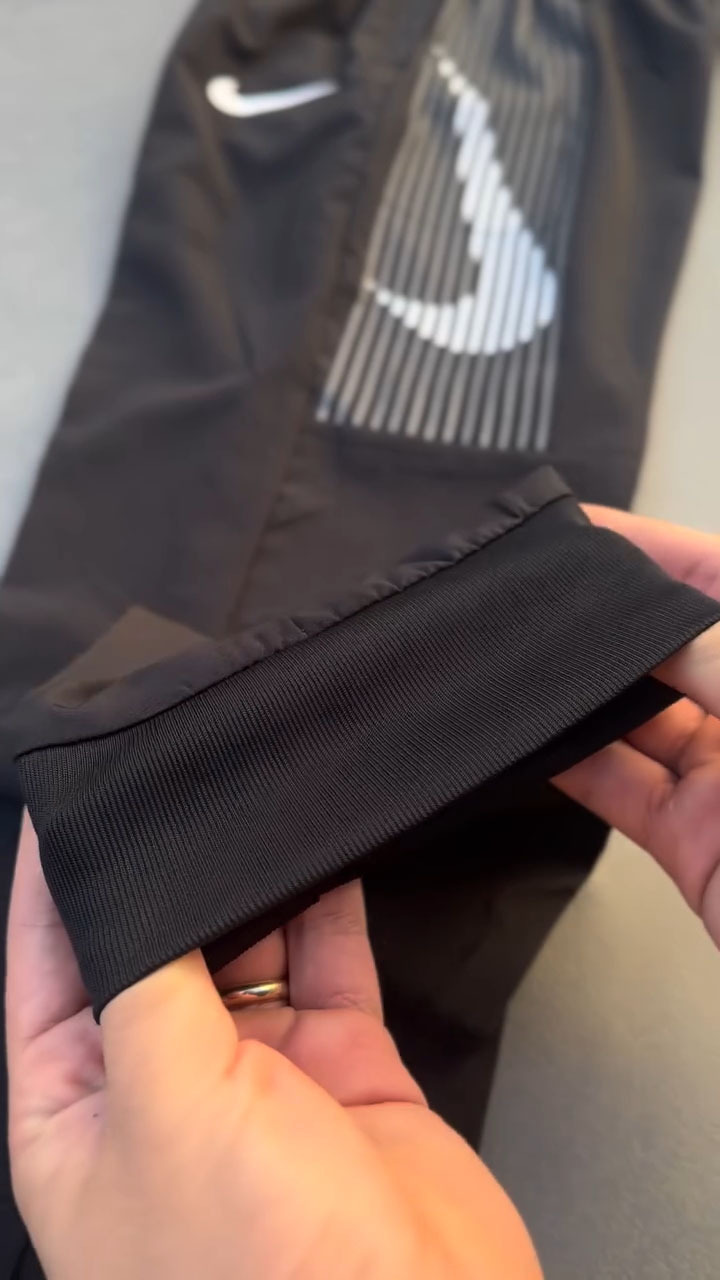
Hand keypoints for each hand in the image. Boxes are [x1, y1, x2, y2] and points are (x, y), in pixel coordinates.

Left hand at [7, 817, 540, 1279]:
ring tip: (257, 802)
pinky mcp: (346, 1072)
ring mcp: (262, 1082)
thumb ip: (145, 982)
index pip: (46, 972)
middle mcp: (166, 1094)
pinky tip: (329, 853)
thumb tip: (129, 879)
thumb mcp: (169, 1107)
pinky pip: (332, 966)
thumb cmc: (263, 1277)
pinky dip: (333, 908)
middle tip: (183, 783)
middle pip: (155, 950)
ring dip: (256, 883)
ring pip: (248, 950)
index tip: (73, 803)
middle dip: (171, 872)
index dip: (55, 887)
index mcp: (80, 1115)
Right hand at [556, 507, 719, 946]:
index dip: (660, 551)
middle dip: (613, 623)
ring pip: (643, 719)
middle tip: (545, 597)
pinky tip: (541, 738)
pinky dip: (578, 763)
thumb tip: (659, 632)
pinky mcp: (696, 841)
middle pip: (679, 649)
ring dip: (586, 695)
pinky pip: (625, 787)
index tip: (590, 531)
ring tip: (530, 661)